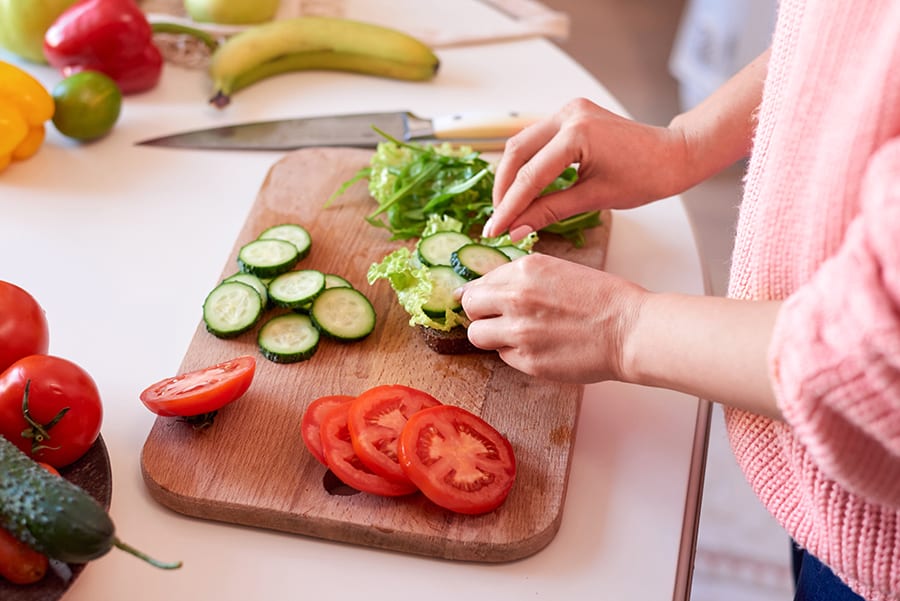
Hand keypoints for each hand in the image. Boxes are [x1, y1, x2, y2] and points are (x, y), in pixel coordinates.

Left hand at [458, 253, 647, 382]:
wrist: (630, 330)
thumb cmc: (604, 299)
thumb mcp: (557, 270)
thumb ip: (521, 279)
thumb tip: (486, 289)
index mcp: (524, 270)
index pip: (479, 282)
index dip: (479, 294)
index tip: (479, 302)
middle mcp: (516, 298)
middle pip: (470, 307)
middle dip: (480, 314)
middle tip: (496, 319)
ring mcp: (519, 331)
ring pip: (477, 336)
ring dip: (491, 336)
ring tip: (516, 335)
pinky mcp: (527, 361)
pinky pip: (503, 357)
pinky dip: (515, 353)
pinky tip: (539, 347)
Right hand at [484, 97, 687, 238]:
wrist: (673, 154)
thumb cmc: (644, 177)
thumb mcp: (594, 199)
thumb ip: (549, 211)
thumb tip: (516, 230)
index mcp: (577, 134)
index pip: (530, 177)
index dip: (509, 207)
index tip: (494, 230)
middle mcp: (568, 114)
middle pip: (516, 152)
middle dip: (503, 189)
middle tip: (497, 220)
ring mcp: (568, 110)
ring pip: (521, 143)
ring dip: (510, 176)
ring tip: (506, 207)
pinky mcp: (570, 114)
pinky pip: (536, 139)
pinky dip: (526, 164)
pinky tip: (522, 188)